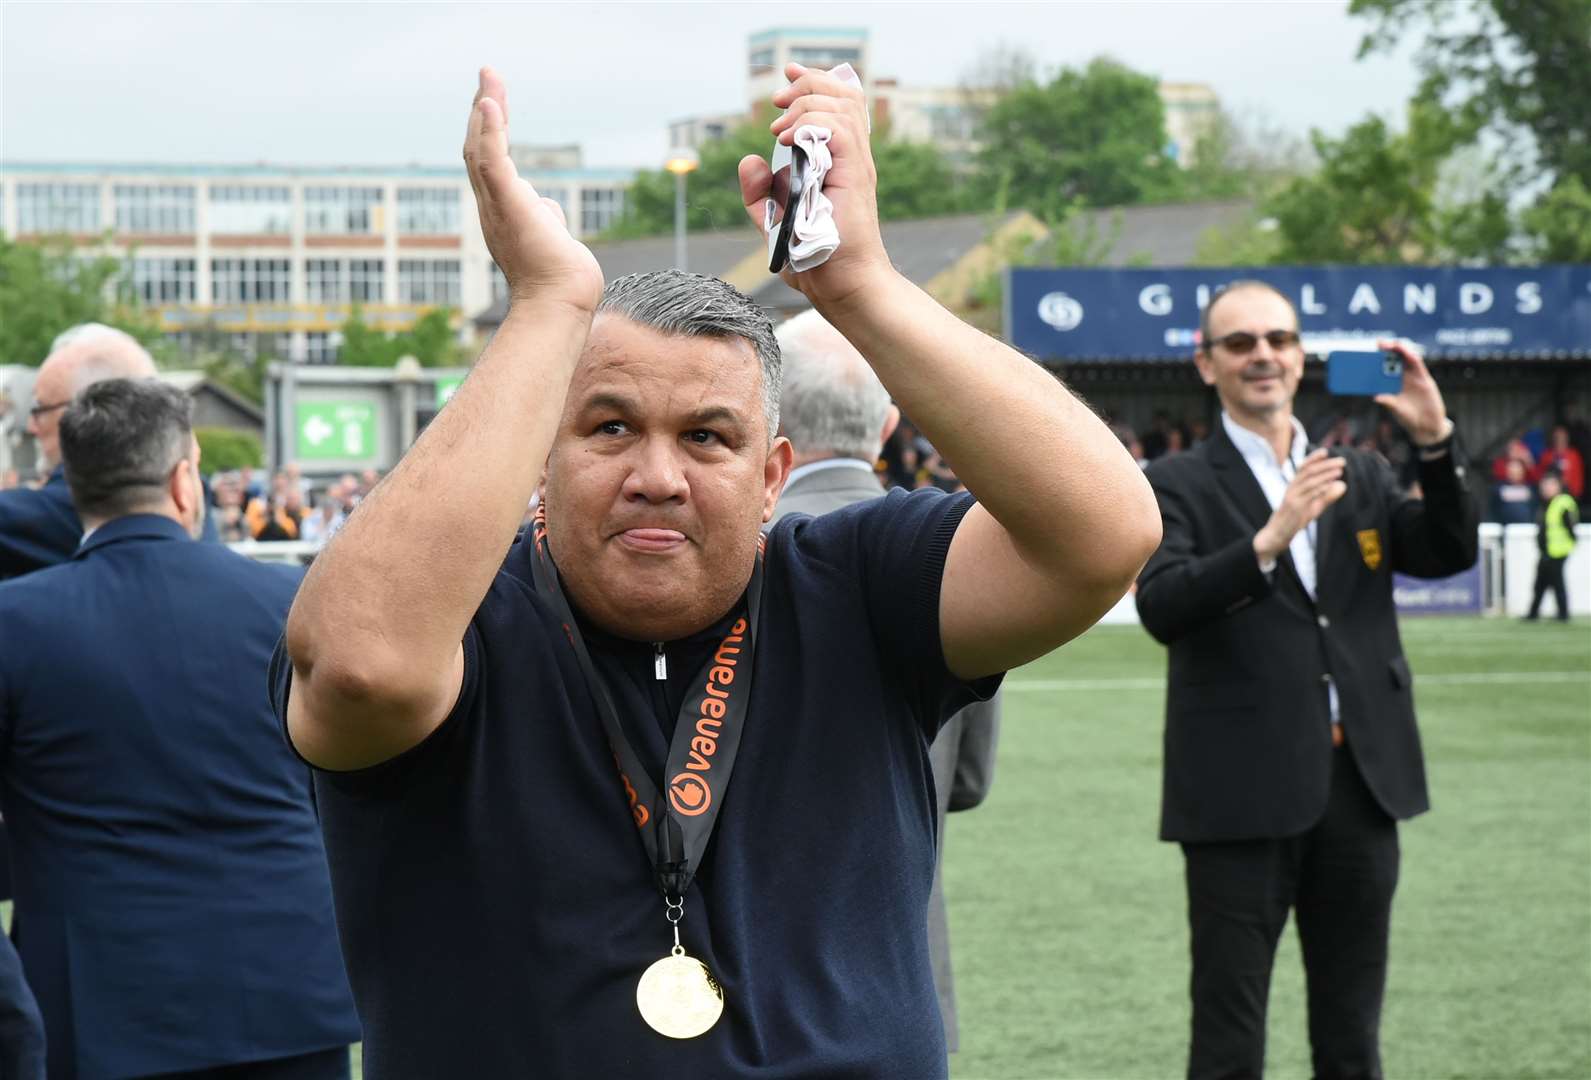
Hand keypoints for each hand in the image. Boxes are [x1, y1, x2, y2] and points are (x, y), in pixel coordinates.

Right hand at [463, 67, 602, 312]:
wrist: (560, 304)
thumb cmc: (560, 280)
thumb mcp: (552, 237)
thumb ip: (545, 217)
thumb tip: (547, 209)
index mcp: (503, 212)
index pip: (490, 163)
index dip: (489, 131)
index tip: (493, 102)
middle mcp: (493, 207)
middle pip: (478, 149)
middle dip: (483, 111)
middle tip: (487, 77)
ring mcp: (498, 206)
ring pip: (481, 149)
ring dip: (485, 111)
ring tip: (489, 79)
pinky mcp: (509, 205)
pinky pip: (492, 162)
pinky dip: (489, 131)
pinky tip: (489, 104)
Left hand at [736, 63, 893, 313]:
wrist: (842, 288)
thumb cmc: (816, 262)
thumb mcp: (776, 223)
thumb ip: (761, 194)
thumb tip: (749, 160)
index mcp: (840, 162)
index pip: (840, 103)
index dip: (813, 81)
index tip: (787, 78)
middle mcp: (852, 159)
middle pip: (843, 94)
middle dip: (805, 85)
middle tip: (776, 101)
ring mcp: (856, 166)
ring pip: (840, 106)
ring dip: (804, 106)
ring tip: (780, 130)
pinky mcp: (855, 177)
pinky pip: (838, 131)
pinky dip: (811, 125)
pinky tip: (787, 140)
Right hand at [1254, 449, 1347, 562]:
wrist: (1277, 535)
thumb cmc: (1294, 520)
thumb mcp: (1313, 507)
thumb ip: (1327, 496)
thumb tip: (1342, 485)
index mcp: (1294, 486)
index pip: (1303, 467)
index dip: (1314, 458)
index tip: (1326, 451)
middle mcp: (1292, 488)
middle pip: (1308, 471)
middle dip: (1326, 465)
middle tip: (1341, 461)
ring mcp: (1292, 497)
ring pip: (1309, 481)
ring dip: (1325, 475)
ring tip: (1339, 471)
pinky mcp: (1294, 507)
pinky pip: (1308, 495)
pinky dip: (1320, 489)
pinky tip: (1329, 485)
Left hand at [1374, 339, 1450, 445]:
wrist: (1428, 425)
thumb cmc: (1409, 418)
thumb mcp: (1397, 410)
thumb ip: (1389, 402)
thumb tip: (1375, 397)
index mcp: (1391, 385)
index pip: (1381, 369)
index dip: (1375, 361)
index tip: (1366, 353)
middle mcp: (1401, 379)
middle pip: (1393, 360)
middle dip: (1386, 350)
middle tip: (1378, 343)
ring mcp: (1413, 378)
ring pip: (1406, 359)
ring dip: (1400, 350)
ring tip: (1392, 344)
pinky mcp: (1425, 379)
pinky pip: (1418, 366)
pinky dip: (1413, 358)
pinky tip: (1408, 353)